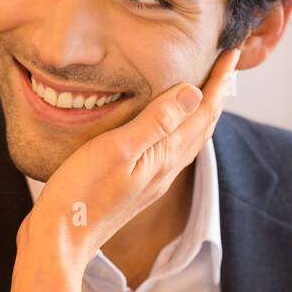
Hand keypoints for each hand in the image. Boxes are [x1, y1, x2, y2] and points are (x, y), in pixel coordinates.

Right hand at [11, 48, 239, 291]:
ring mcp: (152, 180)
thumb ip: (156, 121)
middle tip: (227, 66)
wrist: (60, 238)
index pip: (203, 111)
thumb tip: (194, 92)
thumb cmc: (81, 193)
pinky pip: (172, 151)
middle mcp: (165, 169)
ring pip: (189, 140)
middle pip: (202, 126)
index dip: (219, 82)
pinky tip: (170, 130)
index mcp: (165, 156)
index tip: (231, 53)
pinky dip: (182, 131)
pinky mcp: (137, 186)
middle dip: (217, 95)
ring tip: (207, 92)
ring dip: (202, 113)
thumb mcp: (117, 149)